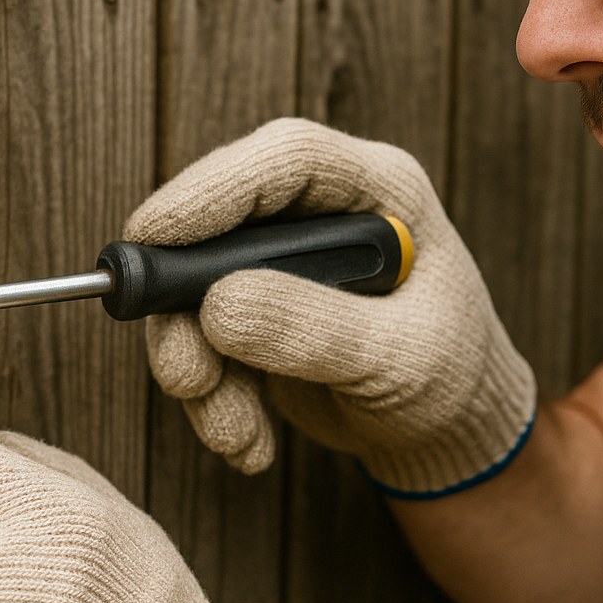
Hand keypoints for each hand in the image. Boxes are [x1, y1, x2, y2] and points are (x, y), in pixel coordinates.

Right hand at [126, 117, 536, 496]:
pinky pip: (200, 339)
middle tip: (184, 375)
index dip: (214, 188)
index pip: (289, 159)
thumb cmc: (451, 377)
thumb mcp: (399, 359)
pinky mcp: (253, 309)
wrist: (449, 433)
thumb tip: (216, 308)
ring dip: (198, 370)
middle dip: (186, 305)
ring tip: (235, 434)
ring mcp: (281, 260)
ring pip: (195, 289)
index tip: (152, 236)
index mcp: (377, 189)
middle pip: (221, 221)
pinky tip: (249, 442)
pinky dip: (213, 398)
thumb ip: (316, 330)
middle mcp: (321, 212)